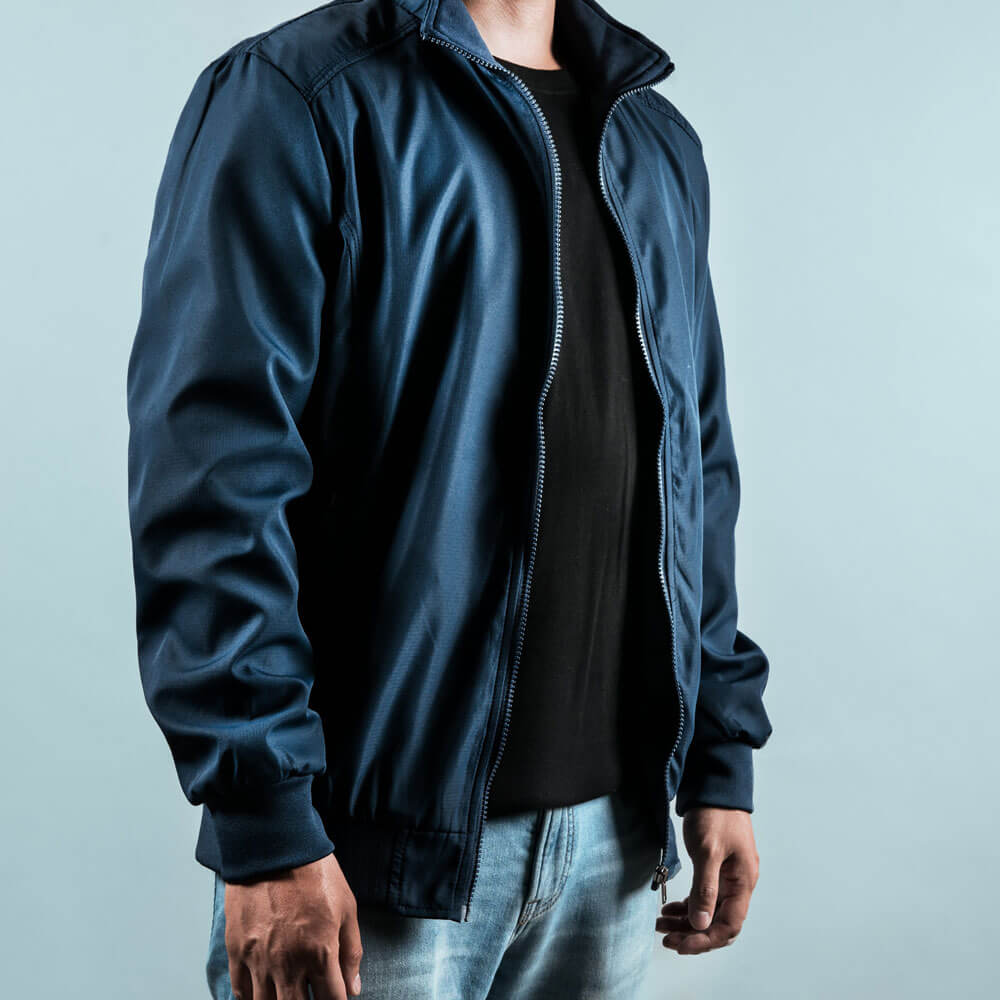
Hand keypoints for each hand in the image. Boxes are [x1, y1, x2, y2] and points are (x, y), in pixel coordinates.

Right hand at [224, 852, 362, 998]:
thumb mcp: (347, 907)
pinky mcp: (236, 950)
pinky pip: (240, 991)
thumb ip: (351, 951)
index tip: (336, 997)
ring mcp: (258, 960)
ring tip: (288, 994)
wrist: (274, 845)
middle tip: (312, 994)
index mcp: (320, 952)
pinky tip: (262, 993)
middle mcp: (288, 964)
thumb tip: (353, 987)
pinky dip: (251, 998)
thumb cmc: (314, 872)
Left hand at [655, 806, 759, 954]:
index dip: (705, 939)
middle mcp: (738, 883)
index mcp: (743, 882)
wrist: (714, 786)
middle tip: (666, 937)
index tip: (680, 944)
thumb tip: (701, 924)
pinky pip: (704, 896)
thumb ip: (705, 889)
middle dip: (693, 933)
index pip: (729, 925)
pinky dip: (688, 905)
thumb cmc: (715, 814)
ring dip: (686, 921)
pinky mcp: (716, 868)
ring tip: (661, 924)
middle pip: (718, 922)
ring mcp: (727, 876)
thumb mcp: (708, 851)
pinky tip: (670, 909)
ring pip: (708, 910)